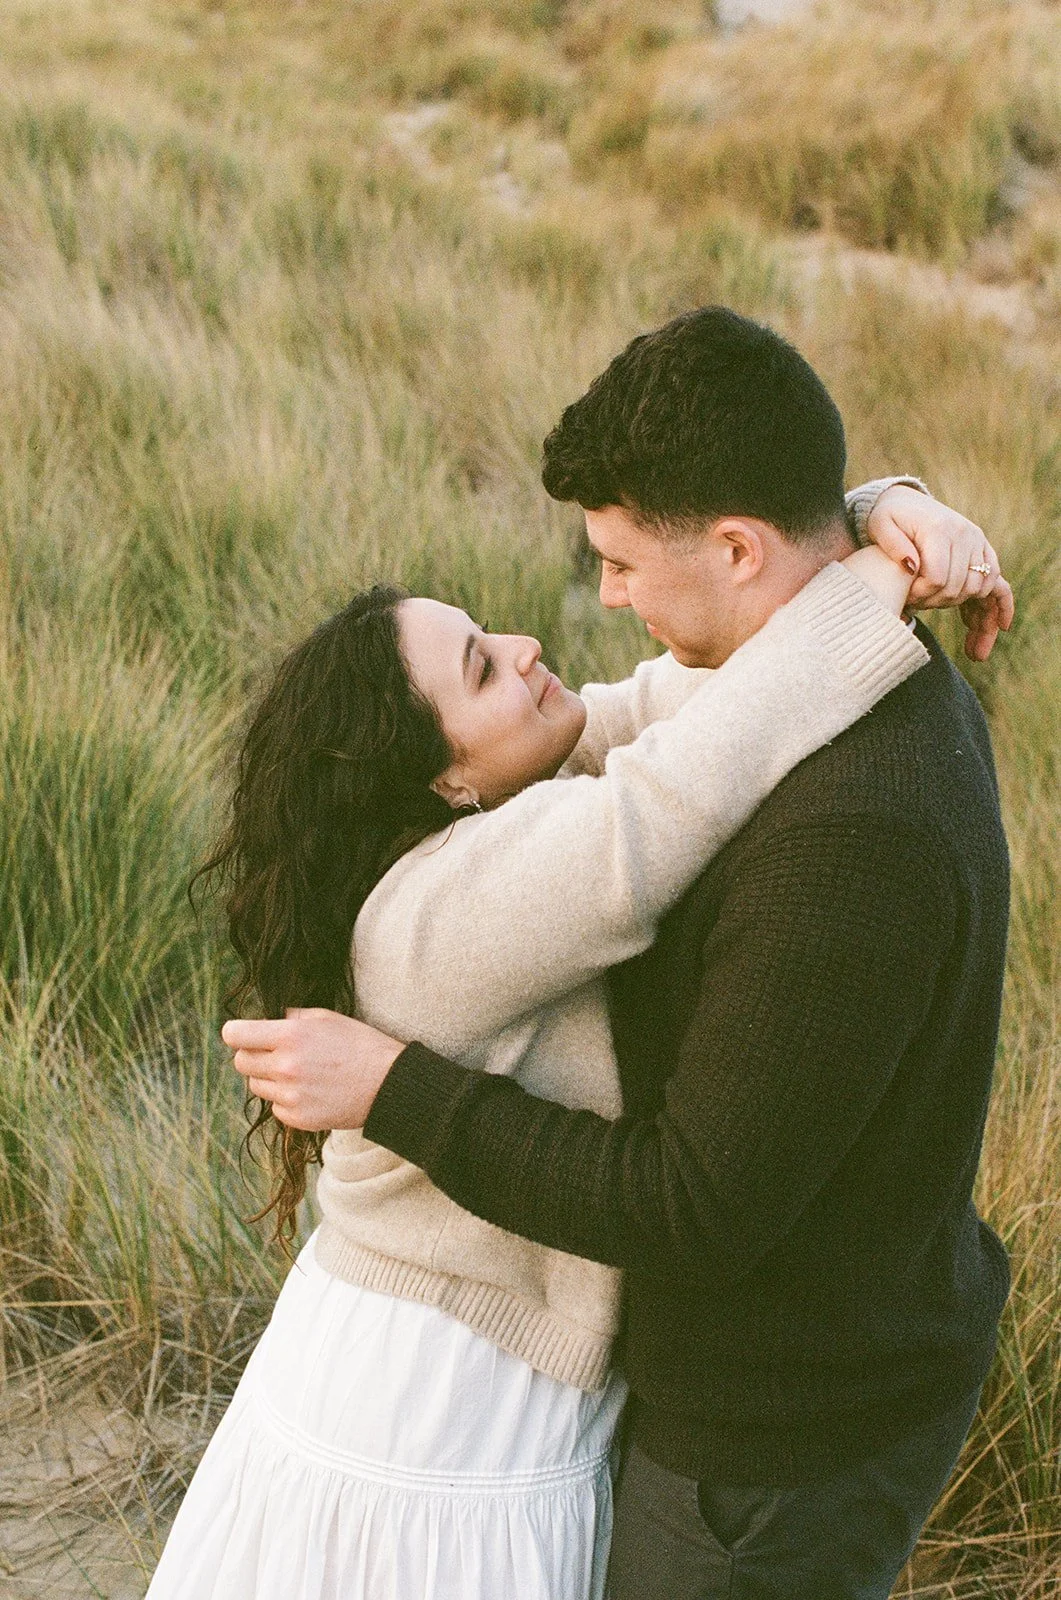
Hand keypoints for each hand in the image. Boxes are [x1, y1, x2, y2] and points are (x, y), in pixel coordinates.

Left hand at [221, 1008, 403, 1130]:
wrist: (387, 1084)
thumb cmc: (359, 1044)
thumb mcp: (326, 1017)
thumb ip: (292, 1017)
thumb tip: (269, 1019)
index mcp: (290, 1035)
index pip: (235, 1035)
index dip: (236, 1033)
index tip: (242, 1035)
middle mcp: (285, 1066)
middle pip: (240, 1062)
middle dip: (252, 1056)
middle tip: (273, 1054)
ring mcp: (290, 1095)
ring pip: (256, 1086)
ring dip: (269, 1079)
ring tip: (298, 1073)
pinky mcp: (297, 1118)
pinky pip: (275, 1107)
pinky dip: (285, 1100)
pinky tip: (309, 1092)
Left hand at [864, 485, 1014, 660]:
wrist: (906, 502)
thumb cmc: (888, 518)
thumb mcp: (880, 526)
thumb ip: (892, 545)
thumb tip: (911, 567)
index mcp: (939, 530)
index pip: (938, 578)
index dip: (922, 596)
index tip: (905, 599)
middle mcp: (964, 535)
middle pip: (960, 587)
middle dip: (938, 605)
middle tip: (918, 608)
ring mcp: (977, 542)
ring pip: (982, 589)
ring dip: (974, 617)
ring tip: (969, 645)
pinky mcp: (983, 550)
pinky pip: (997, 582)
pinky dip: (1000, 605)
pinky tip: (1000, 628)